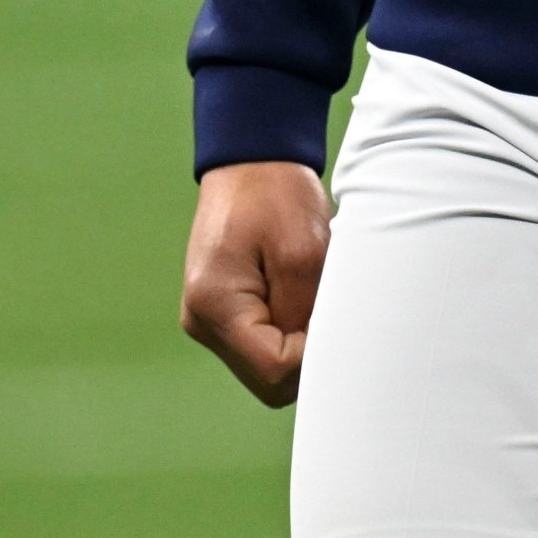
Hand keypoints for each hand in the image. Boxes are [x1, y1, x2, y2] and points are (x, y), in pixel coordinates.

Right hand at [181, 161, 332, 406]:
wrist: (252, 158)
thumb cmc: (276, 192)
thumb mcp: (303, 251)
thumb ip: (306, 312)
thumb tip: (318, 359)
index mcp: (214, 304)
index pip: (275, 369)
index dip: (313, 356)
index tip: (335, 317)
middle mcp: (202, 321)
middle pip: (268, 379)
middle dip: (306, 353)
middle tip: (329, 307)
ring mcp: (208, 320)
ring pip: (266, 365)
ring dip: (297, 341)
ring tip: (312, 293)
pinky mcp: (221, 312)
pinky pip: (261, 343)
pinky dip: (287, 328)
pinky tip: (299, 293)